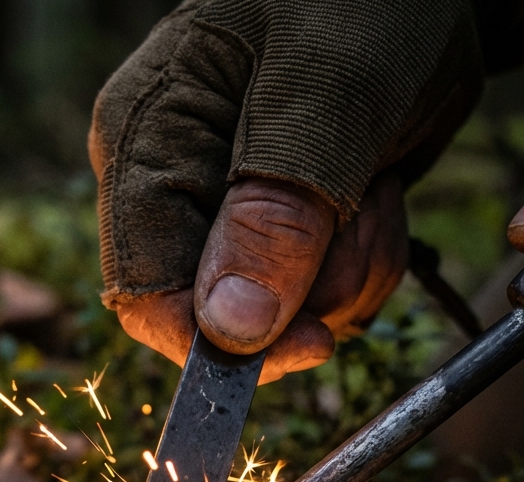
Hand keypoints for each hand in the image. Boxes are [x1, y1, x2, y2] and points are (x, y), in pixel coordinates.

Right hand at [90, 0, 483, 382]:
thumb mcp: (326, 95)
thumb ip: (276, 211)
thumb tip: (229, 330)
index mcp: (147, 140)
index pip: (145, 289)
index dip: (218, 341)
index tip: (308, 344)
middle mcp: (178, 185)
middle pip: (223, 316)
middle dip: (311, 287)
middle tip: (364, 203)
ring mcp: (232, 211)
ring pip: (282, 316)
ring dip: (351, 269)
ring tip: (374, 185)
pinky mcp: (285, 227)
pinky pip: (323, 297)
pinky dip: (367, 262)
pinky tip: (378, 196)